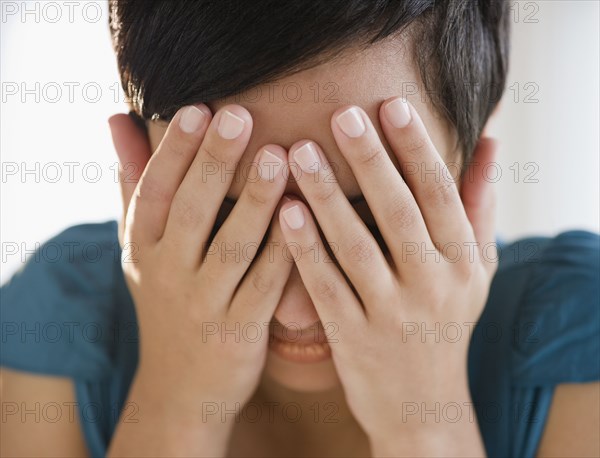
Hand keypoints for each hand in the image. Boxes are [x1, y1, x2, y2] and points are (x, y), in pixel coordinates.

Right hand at [108, 105, 291, 453]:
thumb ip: (134, 185)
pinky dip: (284, 250)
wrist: (180, 389)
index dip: (174, 150)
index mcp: (145, 250)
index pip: (155, 192)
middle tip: (240, 116)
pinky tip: (303, 214)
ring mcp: (205, 305)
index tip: (198, 108)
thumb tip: (118, 120)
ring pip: (233, 246)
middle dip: (215, 162)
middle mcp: (170, 275)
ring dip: (255, 201)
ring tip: (279, 156)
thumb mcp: (140, 250)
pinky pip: (266, 285)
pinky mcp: (241, 331)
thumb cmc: (167, 302)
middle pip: (192, 212)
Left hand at [278, 97, 497, 455]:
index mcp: (463, 262)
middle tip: (342, 114)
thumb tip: (489, 141)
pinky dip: (305, 250)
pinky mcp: (352, 338)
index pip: (439, 194)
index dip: (416, 148)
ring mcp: (390, 314)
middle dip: (371, 161)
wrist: (422, 407)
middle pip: (399, 213)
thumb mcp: (475, 268)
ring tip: (300, 153)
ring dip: (328, 198)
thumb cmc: (446, 323)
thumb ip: (478, 205)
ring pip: (357, 247)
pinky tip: (285, 213)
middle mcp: (432, 286)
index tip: (390, 105)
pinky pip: (326, 286)